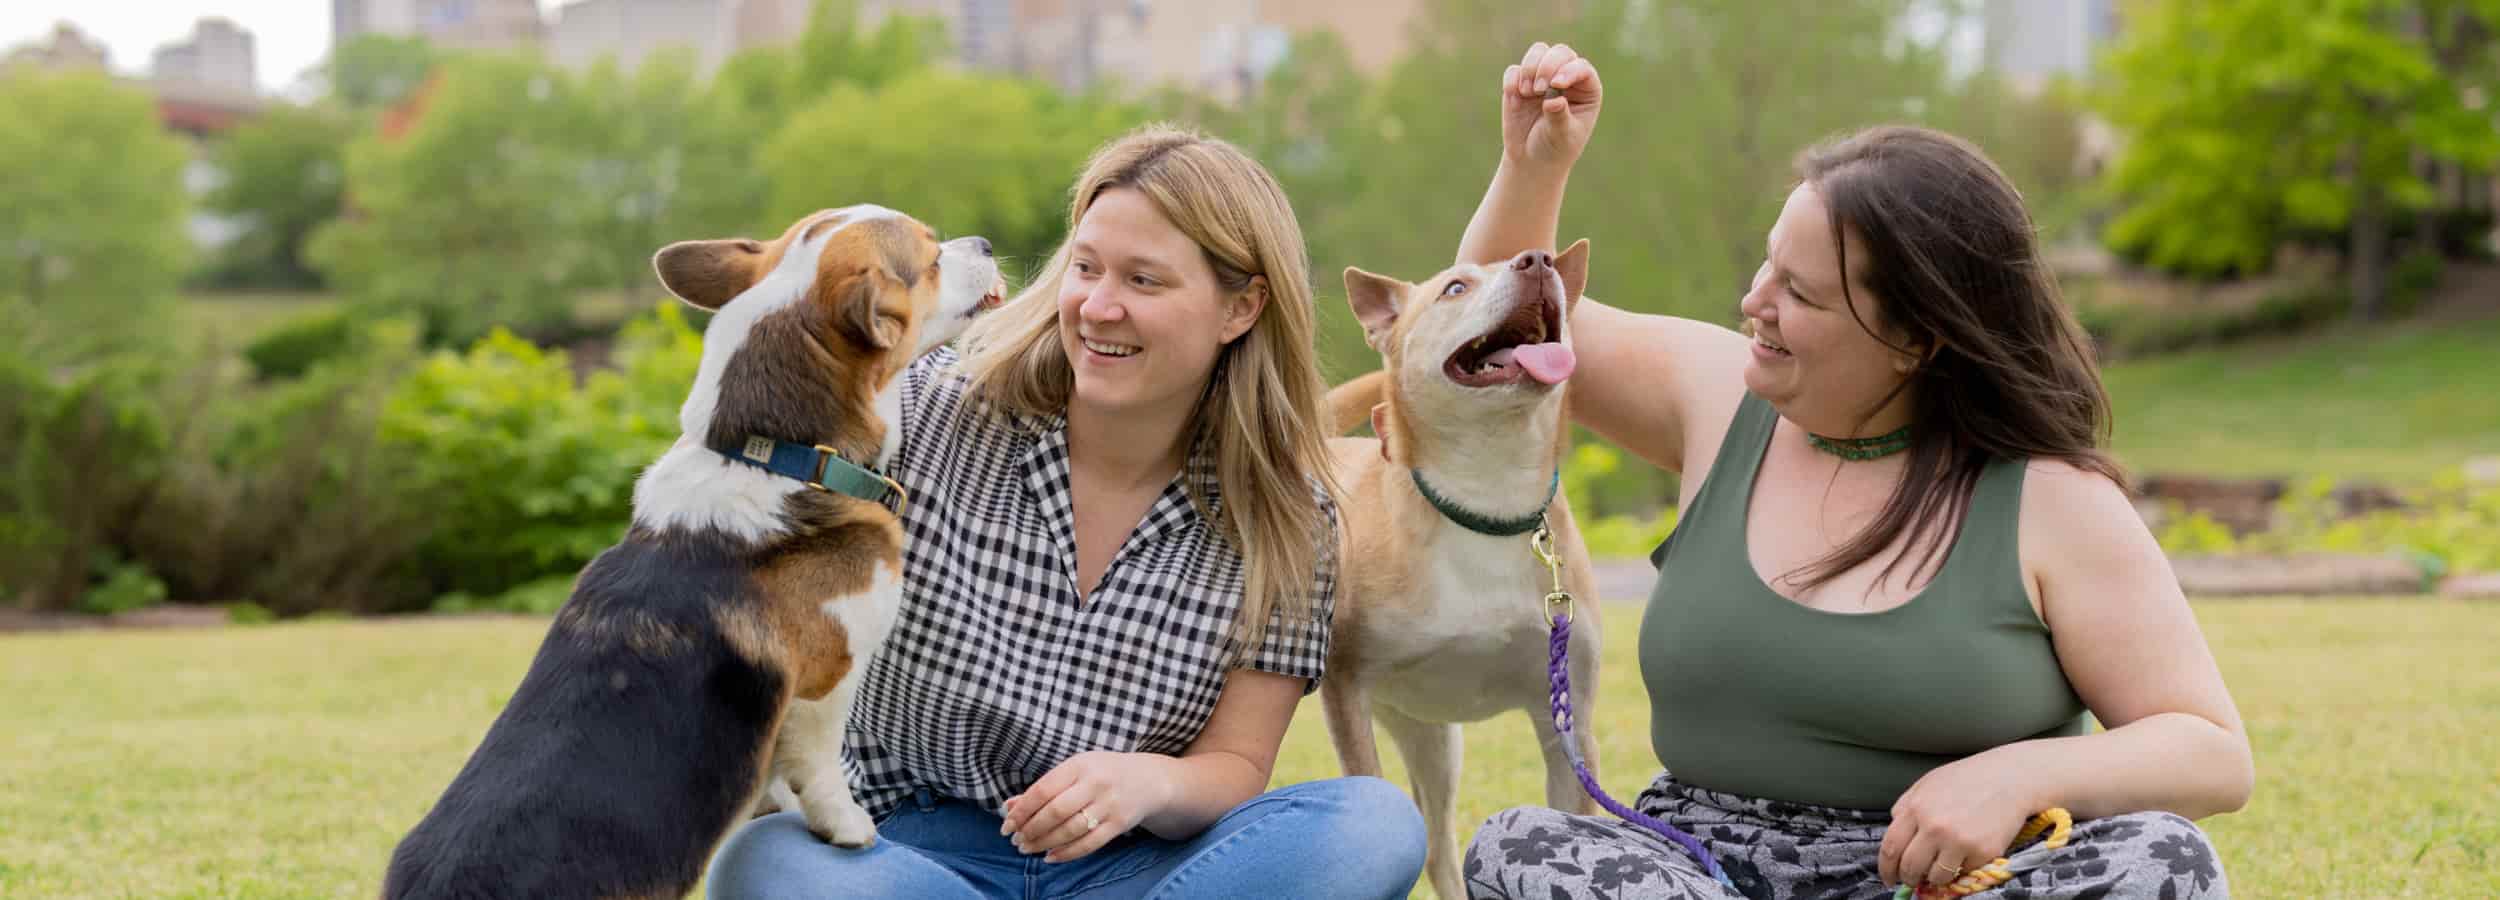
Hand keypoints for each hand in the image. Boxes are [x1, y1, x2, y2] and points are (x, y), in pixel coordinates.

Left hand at [999, 751, 1172, 862]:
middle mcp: (1095, 784)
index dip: (1021, 811)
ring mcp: (1109, 805)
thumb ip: (1044, 787)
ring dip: (1044, 843)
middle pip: (1056, 811)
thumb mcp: (1075, 770)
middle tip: (1015, 840)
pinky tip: (1050, 858)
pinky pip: (1089, 844)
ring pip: (1071, 830)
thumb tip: (1009, 807)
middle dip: (1031, 829)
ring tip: (1027, 849)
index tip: (1006, 825)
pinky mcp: (1119, 824)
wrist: (1149, 780)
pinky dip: (1067, 854)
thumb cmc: (1103, 773)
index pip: (1043, 790)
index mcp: (1079, 765)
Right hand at [1501, 42, 1602, 171]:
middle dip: (1548, 66)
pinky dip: (1513, 80)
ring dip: (1530, 67)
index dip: (1570, 70)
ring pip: (1538, 52)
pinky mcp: (1520, 84)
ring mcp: (1543, 78)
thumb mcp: (1562, 136)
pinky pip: (1514, 70)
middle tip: (1539, 89)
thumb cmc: (1555, 148)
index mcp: (1587, 90)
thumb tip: (1554, 100)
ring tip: (1527, 92)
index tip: (1557, 84)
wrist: (1532, 161)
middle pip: (1560, 53)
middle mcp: (1566, 78)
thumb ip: (1559, 117)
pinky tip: (1516, 97)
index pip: (1582, 68)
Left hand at [1878, 746, 2048, 889]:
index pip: (1890, 848)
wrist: (2009, 778)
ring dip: (1934, 876)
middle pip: (1910, 867)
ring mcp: (1959, 841)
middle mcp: (1935, 827)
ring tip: (1939, 866)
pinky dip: (1961, 867)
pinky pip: (1963, 872)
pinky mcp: (1982, 852)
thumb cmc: (1967, 778)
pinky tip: (1965, 852)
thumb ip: (1906, 806)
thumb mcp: (1928, 784)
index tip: (1888, 878)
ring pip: (1935, 877)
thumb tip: (1893, 830)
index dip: (1886, 868)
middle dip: (1908, 878)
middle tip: (1911, 879)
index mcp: (1916, 808)